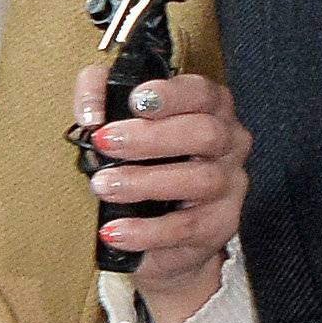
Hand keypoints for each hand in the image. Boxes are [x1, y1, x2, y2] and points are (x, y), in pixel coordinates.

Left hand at [72, 67, 252, 322]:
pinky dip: (149, 231)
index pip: (200, 91)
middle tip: (105, 144)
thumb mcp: (121, 117)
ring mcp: (231, 184)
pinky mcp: (221, 224)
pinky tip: (116, 231)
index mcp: (211, 106)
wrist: (163, 228)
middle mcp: (230, 141)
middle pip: (205, 133)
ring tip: (103, 187)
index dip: (170, 94)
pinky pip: (189, 228)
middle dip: (151, 138)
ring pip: (201, 180)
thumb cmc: (144, 159)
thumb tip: (90, 114)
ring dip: (146, 183)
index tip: (135, 101)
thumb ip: (99, 94)